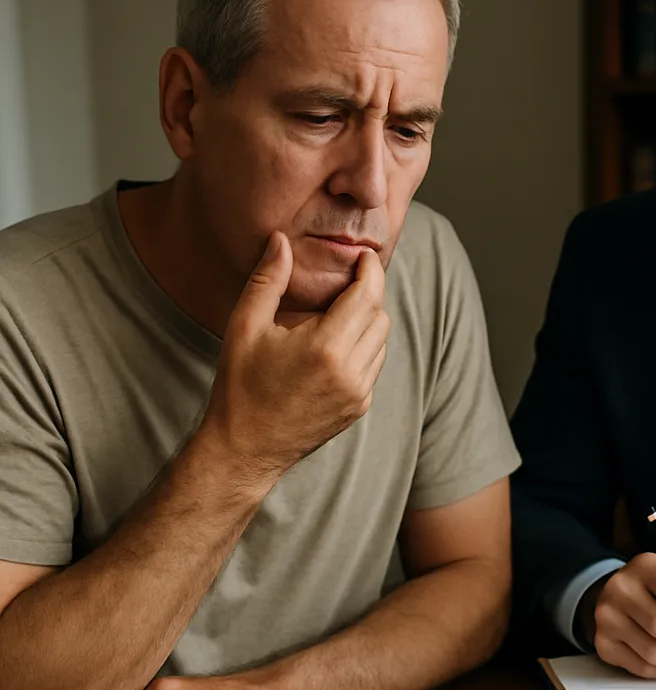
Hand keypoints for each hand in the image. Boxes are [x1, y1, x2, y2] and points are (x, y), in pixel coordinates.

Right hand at [199, 231, 390, 479]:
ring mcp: (359, 393)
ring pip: (382, 341)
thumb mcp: (244, 327)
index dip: (370, 270)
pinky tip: (334, 345)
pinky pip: (374, 366)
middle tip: (346, 279)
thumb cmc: (239, 387)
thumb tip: (282, 241)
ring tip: (338, 312)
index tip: (362, 256)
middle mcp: (351, 372)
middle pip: (380, 315)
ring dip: (368, 321)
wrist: (245, 449)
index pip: (368, 295)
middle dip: (368, 293)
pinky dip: (363, 348)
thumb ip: (268, 280)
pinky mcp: (359, 407)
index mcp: (326, 348)